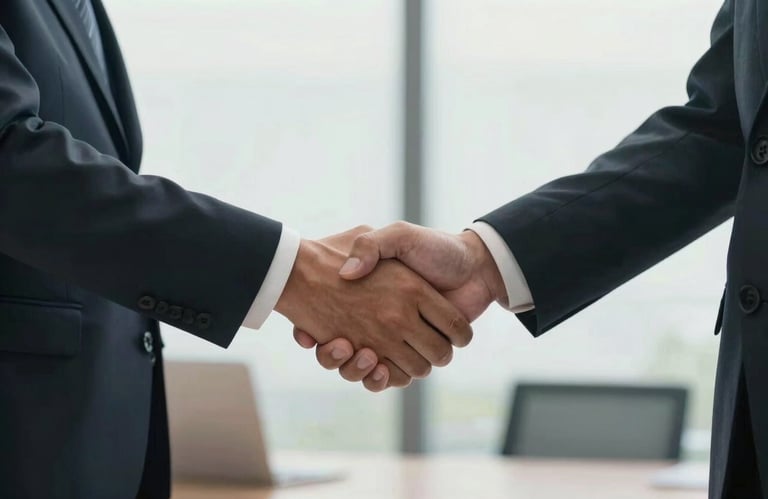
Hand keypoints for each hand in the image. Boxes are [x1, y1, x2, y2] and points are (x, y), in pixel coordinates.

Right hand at [277, 226, 472, 387]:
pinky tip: (378, 367)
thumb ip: (372, 245)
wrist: (476, 266)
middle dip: (339, 356)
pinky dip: (380, 379)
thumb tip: (348, 274)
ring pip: (365, 369)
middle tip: (340, 344)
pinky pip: (390, 378)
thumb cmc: (437, 249)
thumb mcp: (399, 236)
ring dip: (357, 369)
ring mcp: (398, 340)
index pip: (328, 321)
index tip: (309, 332)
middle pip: (344, 353)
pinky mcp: (415, 355)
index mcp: (370, 297)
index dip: (317, 332)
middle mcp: (382, 321)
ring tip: (362, 353)